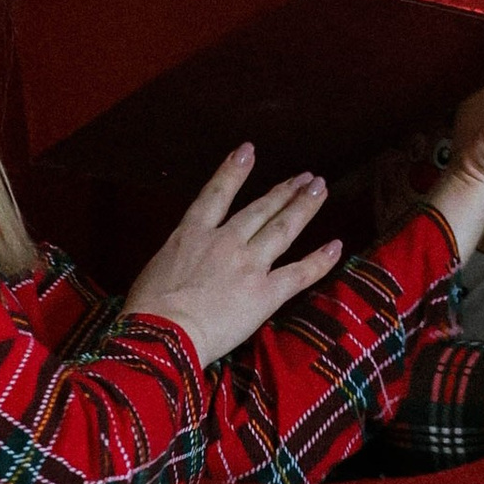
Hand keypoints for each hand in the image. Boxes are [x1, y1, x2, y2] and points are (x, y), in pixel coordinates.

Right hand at [122, 151, 345, 370]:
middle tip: (305, 177)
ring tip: (320, 189)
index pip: (216, 195)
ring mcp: (249, 264)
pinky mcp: (266, 292)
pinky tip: (336, 246)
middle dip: (284, 190)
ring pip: (283, 229)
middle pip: (261, 209)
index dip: (233, 171)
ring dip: (303, 207)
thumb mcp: (157, 268)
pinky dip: (320, 260)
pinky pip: (300, 273)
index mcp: (192, 234)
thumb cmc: (147, 308)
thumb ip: (179, 257)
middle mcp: (225, 241)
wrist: (163, 333)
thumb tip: (187, 261)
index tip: (248, 150)